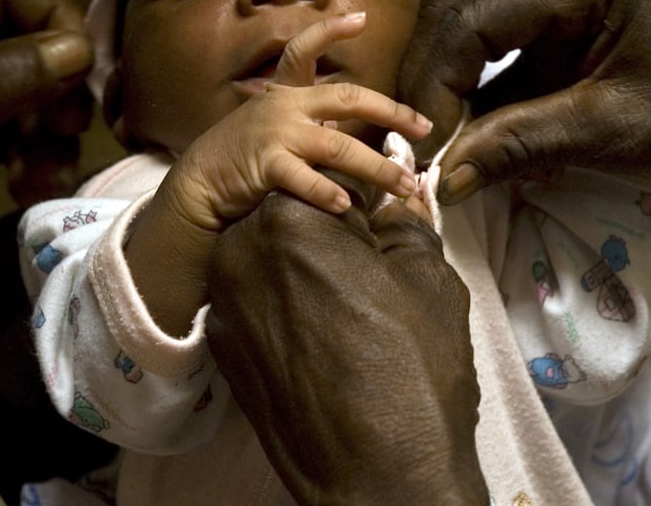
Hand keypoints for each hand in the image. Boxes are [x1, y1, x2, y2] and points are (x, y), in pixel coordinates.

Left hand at [0, 0, 91, 318]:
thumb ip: (4, 81)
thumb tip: (78, 48)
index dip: (54, 25)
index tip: (85, 73)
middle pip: (26, 46)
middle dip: (54, 92)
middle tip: (69, 132)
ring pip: (27, 93)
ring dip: (47, 135)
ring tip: (41, 178)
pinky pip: (14, 129)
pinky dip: (30, 157)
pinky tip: (26, 188)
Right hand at [124, 13, 431, 334]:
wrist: (199, 183)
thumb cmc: (242, 157)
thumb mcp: (274, 125)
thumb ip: (311, 121)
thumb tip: (357, 128)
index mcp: (285, 94)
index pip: (304, 49)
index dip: (331, 30)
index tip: (361, 18)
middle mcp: (283, 107)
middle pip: (346, 98)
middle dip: (391, 111)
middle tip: (423, 127)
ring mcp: (276, 135)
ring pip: (338, 145)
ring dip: (376, 167)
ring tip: (404, 185)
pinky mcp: (265, 166)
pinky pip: (304, 178)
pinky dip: (327, 192)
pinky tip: (347, 205)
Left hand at [206, 177, 487, 503]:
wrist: (380, 474)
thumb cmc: (413, 370)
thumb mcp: (426, 275)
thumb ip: (402, 220)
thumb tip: (398, 193)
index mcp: (289, 218)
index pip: (325, 176)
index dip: (363, 194)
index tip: (384, 214)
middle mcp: (239, 254)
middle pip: (288, 215)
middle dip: (327, 231)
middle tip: (371, 266)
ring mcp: (224, 305)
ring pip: (268, 261)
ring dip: (303, 268)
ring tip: (351, 309)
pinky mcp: (223, 349)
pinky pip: (256, 304)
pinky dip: (285, 309)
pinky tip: (325, 341)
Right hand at [399, 0, 650, 202]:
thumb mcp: (614, 132)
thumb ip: (521, 145)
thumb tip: (440, 179)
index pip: (475, 15)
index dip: (435, 83)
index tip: (421, 148)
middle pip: (459, 0)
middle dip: (430, 73)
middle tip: (416, 142)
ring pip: (469, 15)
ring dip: (448, 77)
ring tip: (435, 139)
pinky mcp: (567, 10)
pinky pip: (501, 39)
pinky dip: (477, 84)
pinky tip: (468, 129)